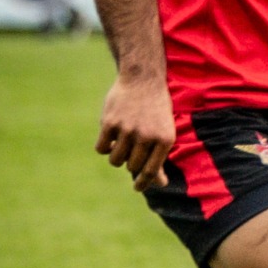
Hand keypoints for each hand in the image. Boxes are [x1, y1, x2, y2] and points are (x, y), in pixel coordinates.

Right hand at [96, 73, 174, 190]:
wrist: (143, 79)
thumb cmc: (157, 108)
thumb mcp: (165, 130)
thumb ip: (160, 156)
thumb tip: (160, 183)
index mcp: (165, 139)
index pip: (151, 171)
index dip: (144, 183)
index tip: (138, 188)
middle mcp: (147, 136)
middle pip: (132, 166)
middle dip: (130, 163)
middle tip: (132, 150)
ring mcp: (127, 129)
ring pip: (115, 160)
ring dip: (117, 156)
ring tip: (122, 143)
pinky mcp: (110, 123)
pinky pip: (102, 148)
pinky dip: (104, 147)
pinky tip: (111, 137)